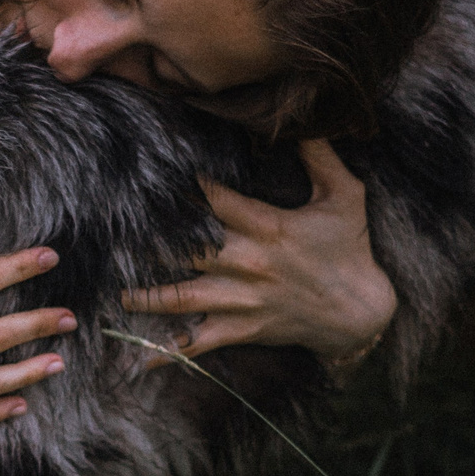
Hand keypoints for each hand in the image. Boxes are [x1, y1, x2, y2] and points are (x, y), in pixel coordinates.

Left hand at [122, 139, 395, 369]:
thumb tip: (305, 116)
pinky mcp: (243, 328)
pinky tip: (139, 359)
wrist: (361, 313)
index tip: (155, 174)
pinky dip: (168, 352)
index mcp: (269, 226)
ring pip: (182, 296)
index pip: (216, 201)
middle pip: (188, 249)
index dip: (185, 188)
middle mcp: (249, 263)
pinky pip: (199, 342)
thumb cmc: (351, 248)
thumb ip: (321, 155)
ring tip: (117, 291)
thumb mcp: (345, 194)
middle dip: (150, 241)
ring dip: (146, 295)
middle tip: (113, 232)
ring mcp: (242, 299)